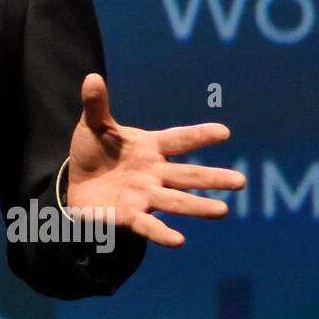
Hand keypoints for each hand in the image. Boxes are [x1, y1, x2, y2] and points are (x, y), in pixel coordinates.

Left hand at [66, 73, 242, 246]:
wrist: (77, 182)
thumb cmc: (94, 151)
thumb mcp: (94, 126)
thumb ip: (96, 105)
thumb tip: (92, 77)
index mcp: (150, 148)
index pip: (178, 140)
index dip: (198, 135)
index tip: (223, 131)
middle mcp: (154, 173)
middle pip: (187, 175)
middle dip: (212, 178)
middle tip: (241, 182)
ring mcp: (144, 196)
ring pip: (175, 201)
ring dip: (197, 207)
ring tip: (222, 211)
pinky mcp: (129, 216)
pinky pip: (148, 225)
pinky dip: (162, 233)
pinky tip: (178, 241)